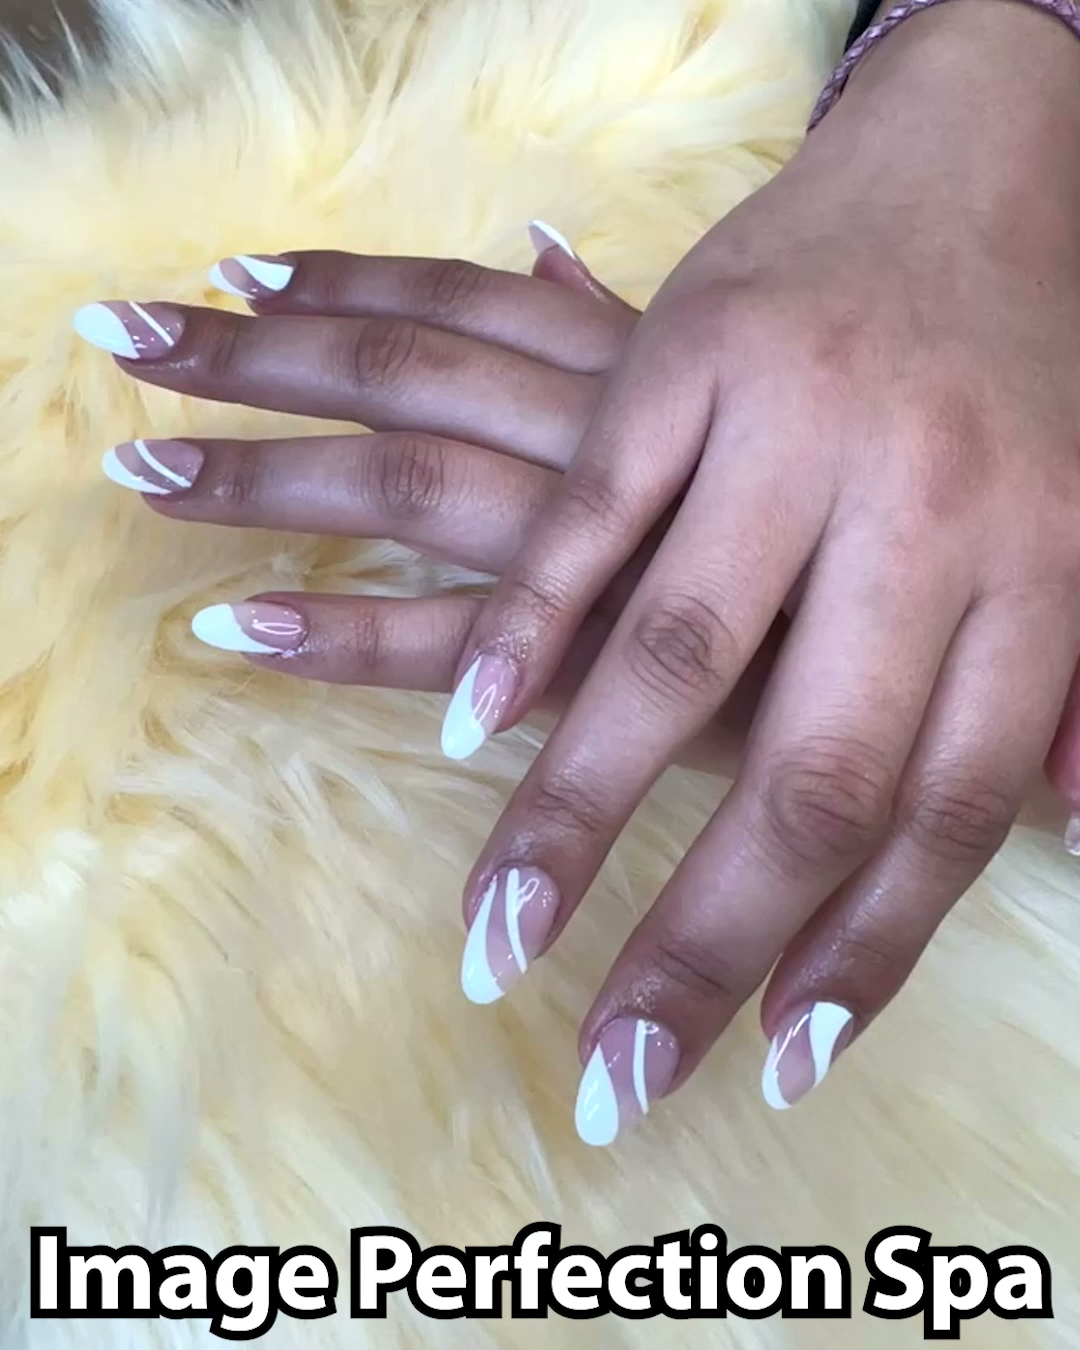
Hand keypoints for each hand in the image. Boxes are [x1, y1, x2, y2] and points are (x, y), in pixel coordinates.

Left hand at [80, 240, 782, 770]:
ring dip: (267, 482)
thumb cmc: (836, 509)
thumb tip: (542, 244)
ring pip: (407, 490)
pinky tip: (240, 630)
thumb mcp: (736, 392)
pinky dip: (342, 635)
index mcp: (631, 375)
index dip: (341, 286)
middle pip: (404, 381)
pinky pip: (451, 646)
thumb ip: (623, 328)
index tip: (234, 272)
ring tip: (145, 474)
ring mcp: (593, 555)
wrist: (956, 637)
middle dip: (260, 360)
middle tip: (129, 338)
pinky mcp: (601, 668)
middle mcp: (600, 445)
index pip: (458, 305)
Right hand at [444, 0, 1079, 1137]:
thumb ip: (1070, 700)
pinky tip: (466, 734)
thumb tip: (1053, 846)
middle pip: (811, 772)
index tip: (772, 1062)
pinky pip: (593, 521)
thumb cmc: (1031, 372)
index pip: (949, 810)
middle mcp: (928, 517)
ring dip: (576, 814)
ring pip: (676, 656)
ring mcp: (796, 432)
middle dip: (701, 939)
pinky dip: (522, 631)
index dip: (864, 953)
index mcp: (1047, 573)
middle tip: (610, 1062)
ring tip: (502, 930)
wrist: (984, 160)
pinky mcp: (685, 357)